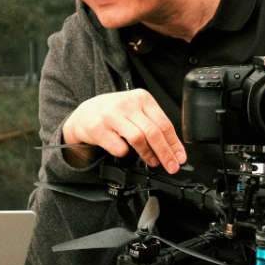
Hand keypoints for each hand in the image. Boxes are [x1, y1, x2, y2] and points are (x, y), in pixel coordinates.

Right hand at [60, 88, 186, 173]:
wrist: (84, 114)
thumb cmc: (113, 114)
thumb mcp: (135, 111)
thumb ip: (151, 124)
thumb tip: (172, 149)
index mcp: (141, 98)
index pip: (164, 123)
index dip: (174, 143)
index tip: (180, 158)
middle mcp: (127, 103)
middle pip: (153, 132)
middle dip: (165, 153)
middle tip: (171, 166)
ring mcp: (111, 115)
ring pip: (138, 138)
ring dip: (148, 154)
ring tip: (152, 162)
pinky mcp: (98, 128)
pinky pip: (118, 147)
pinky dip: (125, 153)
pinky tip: (125, 153)